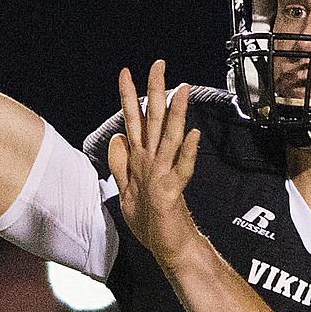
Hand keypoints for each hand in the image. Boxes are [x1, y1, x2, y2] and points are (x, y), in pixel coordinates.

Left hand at [108, 60, 201, 267]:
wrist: (170, 248)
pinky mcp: (172, 193)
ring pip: (170, 138)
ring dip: (177, 114)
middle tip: (158, 63)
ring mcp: (165, 176)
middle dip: (155, 91)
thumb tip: (117, 138)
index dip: (128, 97)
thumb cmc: (151, 221)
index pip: (134, 121)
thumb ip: (120, 165)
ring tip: (182, 90)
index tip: (125, 72)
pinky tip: (194, 136)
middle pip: (154, 120)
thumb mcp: (125, 191)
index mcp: (141, 160)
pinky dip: (188, 154)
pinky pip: (182, 170)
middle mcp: (154, 162)